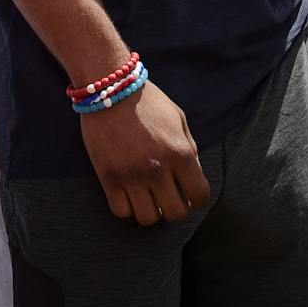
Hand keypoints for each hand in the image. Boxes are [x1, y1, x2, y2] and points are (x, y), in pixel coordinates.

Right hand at [82, 79, 211, 225]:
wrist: (110, 88)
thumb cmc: (148, 101)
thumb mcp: (178, 119)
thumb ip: (189, 148)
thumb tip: (193, 176)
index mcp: (180, 153)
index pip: (200, 196)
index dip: (197, 199)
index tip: (190, 194)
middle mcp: (157, 168)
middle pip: (175, 214)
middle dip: (176, 209)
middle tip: (169, 197)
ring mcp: (131, 175)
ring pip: (147, 219)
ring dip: (151, 211)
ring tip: (148, 197)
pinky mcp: (107, 177)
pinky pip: (121, 211)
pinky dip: (127, 208)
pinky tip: (129, 194)